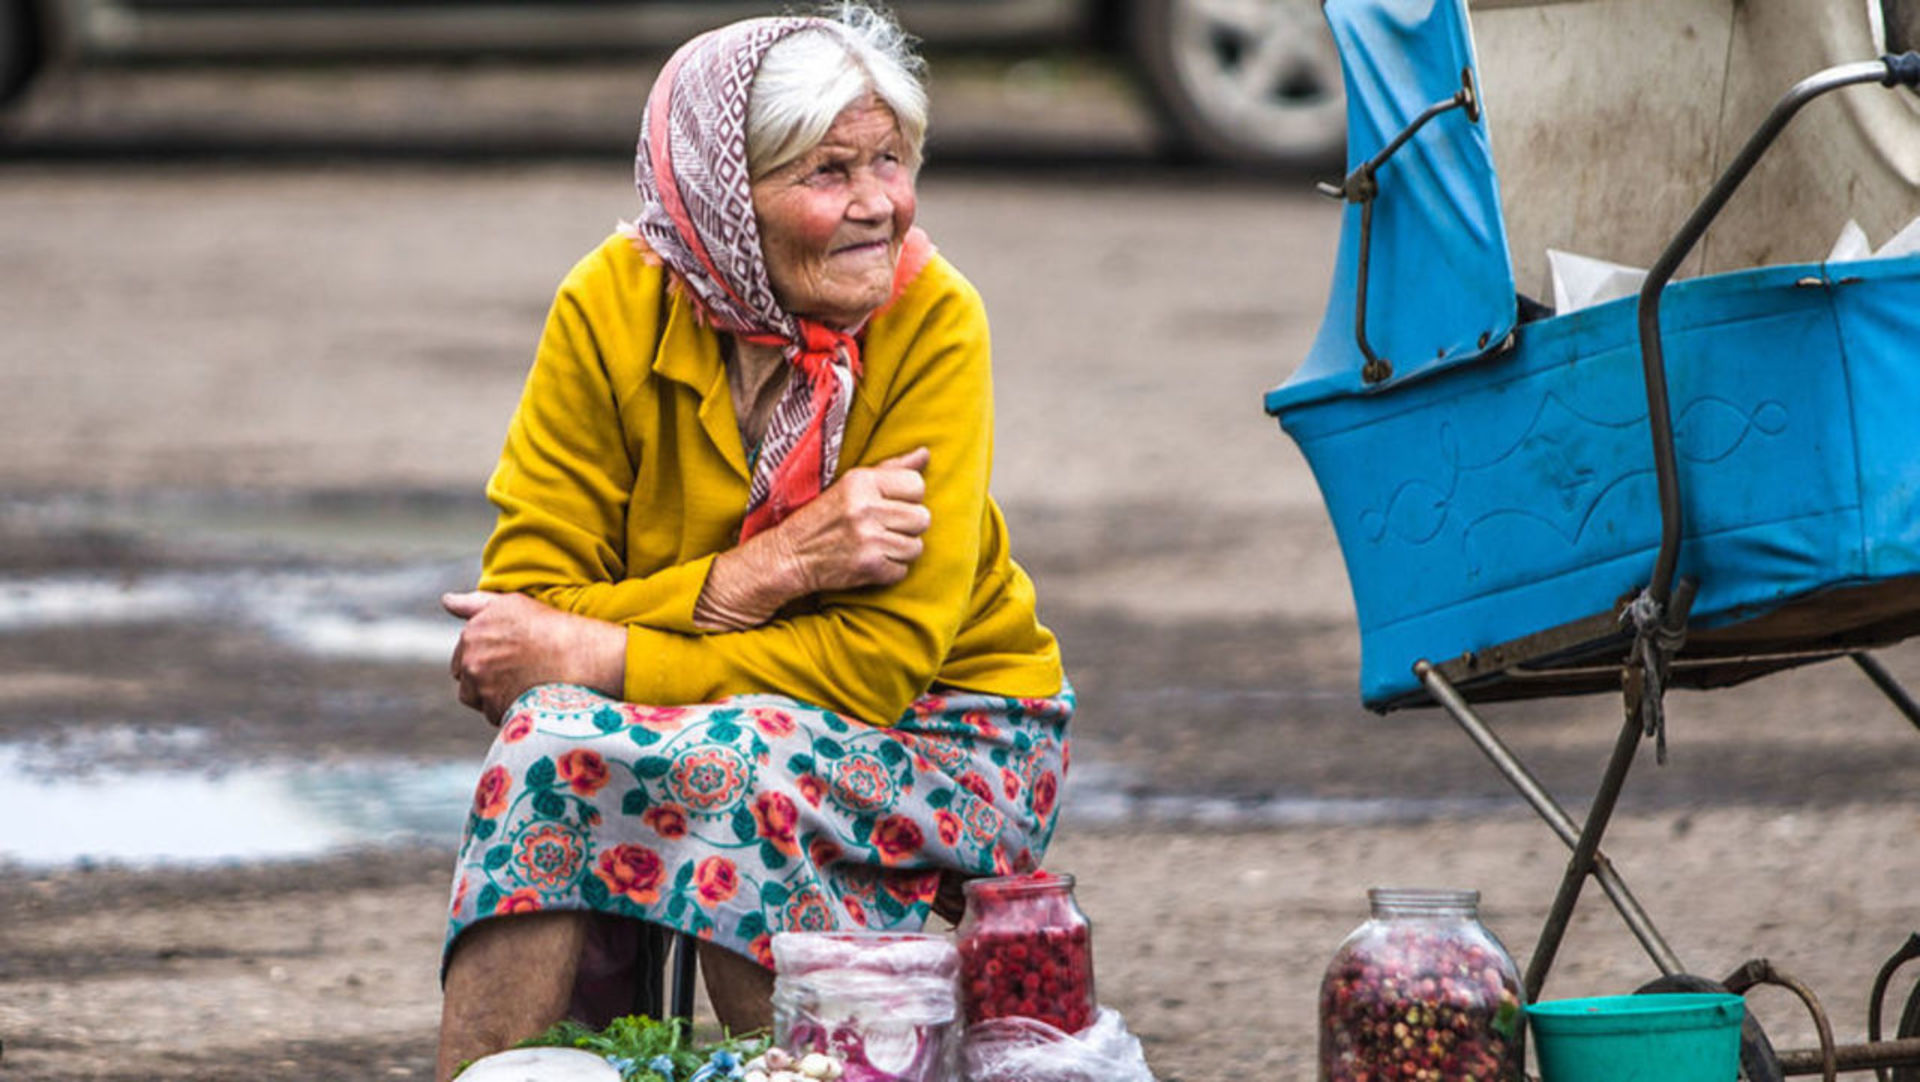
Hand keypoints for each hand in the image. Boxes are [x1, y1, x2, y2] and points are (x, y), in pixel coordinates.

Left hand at [442, 590, 624, 723]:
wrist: (578, 655)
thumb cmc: (550, 627)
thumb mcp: (512, 604)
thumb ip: (475, 604)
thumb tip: (447, 601)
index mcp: (472, 632)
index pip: (463, 656)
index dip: (485, 659)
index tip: (509, 659)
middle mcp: (471, 658)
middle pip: (467, 680)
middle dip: (484, 680)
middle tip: (517, 674)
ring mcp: (481, 685)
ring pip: (478, 699)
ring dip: (494, 697)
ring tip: (524, 687)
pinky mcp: (494, 708)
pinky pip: (495, 715)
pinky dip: (509, 711)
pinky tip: (529, 698)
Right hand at [695, 447, 931, 629]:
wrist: (789, 556)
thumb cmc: (823, 516)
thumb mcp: (850, 483)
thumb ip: (890, 468)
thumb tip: (925, 453)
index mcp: (861, 481)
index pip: (917, 485)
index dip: (908, 498)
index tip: (889, 505)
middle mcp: (866, 508)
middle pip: (922, 518)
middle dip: (907, 526)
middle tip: (883, 528)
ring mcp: (868, 539)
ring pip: (916, 546)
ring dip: (900, 550)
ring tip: (876, 544)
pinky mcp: (869, 567)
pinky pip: (902, 570)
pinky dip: (889, 570)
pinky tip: (870, 561)